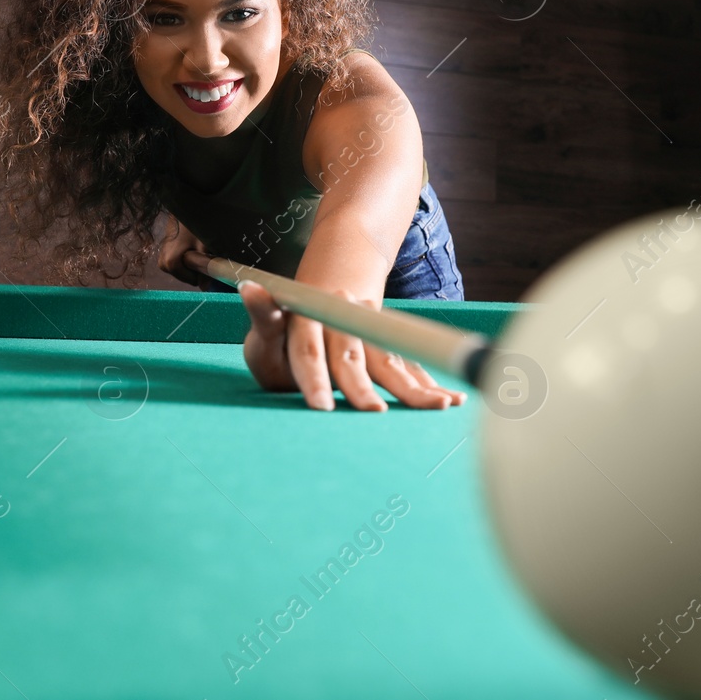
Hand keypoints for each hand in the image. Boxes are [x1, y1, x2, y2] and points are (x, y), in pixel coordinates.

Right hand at [158, 215, 209, 287]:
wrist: (184, 207)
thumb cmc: (194, 226)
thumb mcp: (204, 247)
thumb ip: (205, 268)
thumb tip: (206, 287)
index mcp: (170, 264)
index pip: (192, 280)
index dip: (203, 271)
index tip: (207, 257)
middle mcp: (162, 264)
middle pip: (186, 276)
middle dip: (197, 267)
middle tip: (203, 251)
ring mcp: (161, 258)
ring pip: (183, 270)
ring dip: (193, 262)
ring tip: (197, 247)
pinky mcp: (163, 253)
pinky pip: (179, 263)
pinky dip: (187, 258)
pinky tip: (191, 246)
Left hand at [237, 280, 467, 411]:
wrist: (330, 296)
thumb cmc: (288, 329)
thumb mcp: (270, 326)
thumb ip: (264, 315)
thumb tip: (250, 288)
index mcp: (310, 317)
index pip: (308, 349)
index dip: (315, 377)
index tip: (321, 406)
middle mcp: (344, 321)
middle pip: (352, 357)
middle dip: (362, 388)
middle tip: (372, 412)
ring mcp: (371, 331)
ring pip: (388, 360)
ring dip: (413, 386)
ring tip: (437, 406)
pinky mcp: (388, 345)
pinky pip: (409, 367)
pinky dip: (428, 384)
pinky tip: (450, 400)